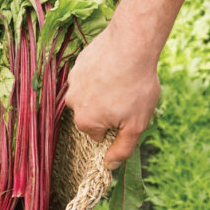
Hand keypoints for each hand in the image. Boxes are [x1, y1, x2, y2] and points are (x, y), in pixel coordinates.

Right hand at [65, 23, 160, 170]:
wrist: (131, 43)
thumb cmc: (136, 86)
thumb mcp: (136, 125)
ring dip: (104, 90)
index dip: (116, 126)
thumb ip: (122, 149)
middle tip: (128, 96)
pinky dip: (101, 74)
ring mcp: (74, 81)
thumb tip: (110, 166)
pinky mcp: (79, 63)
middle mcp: (73, 103)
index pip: (99, 135)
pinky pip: (90, 75)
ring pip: (90, 94)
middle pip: (92, 114)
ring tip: (123, 80)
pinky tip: (117, 66)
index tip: (128, 113)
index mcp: (85, 121)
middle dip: (108, 109)